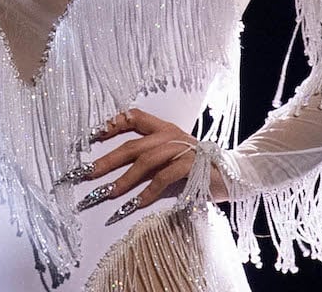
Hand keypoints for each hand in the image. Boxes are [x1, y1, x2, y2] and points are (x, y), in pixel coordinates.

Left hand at [60, 108, 227, 225]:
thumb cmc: (198, 166)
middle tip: (86, 173)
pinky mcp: (191, 166)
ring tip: (107, 193)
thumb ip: (151, 154)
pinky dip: (147, 193)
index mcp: (165, 128)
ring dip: (123, 180)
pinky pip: (163, 178)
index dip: (113, 124)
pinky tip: (134, 205)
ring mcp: (181, 149)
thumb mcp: (173, 154)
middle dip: (107, 160)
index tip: (92, 136)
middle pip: (132, 145)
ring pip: (145, 162)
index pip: (134, 117)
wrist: (234, 172)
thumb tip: (114, 166)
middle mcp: (171, 135)